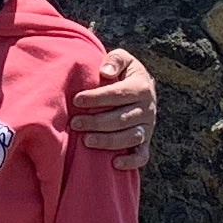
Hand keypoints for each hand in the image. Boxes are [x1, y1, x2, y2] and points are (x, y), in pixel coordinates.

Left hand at [72, 45, 156, 165]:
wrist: (142, 87)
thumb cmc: (124, 73)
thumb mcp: (123, 59)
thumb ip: (115, 60)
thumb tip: (105, 72)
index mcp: (141, 87)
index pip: (118, 94)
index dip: (97, 98)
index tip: (77, 100)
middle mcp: (147, 108)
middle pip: (121, 118)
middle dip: (96, 122)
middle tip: (75, 123)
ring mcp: (148, 127)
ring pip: (130, 138)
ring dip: (108, 141)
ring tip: (86, 141)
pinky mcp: (146, 142)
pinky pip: (142, 156)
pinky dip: (131, 162)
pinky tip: (114, 164)